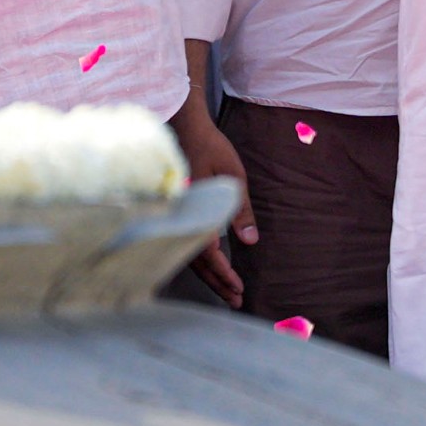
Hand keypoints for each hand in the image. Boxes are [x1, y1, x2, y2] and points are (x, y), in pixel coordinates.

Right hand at [169, 98, 258, 308]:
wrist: (183, 124)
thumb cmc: (209, 146)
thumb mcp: (232, 176)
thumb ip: (240, 211)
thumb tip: (249, 242)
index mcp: (194, 208)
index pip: (206, 250)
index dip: (222, 272)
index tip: (237, 287)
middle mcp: (181, 214)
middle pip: (195, 259)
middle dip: (216, 282)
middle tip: (235, 300)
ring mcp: (175, 213)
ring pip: (188, 253)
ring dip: (208, 274)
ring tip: (227, 291)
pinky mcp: (176, 210)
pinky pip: (184, 241)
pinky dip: (199, 259)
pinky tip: (211, 267)